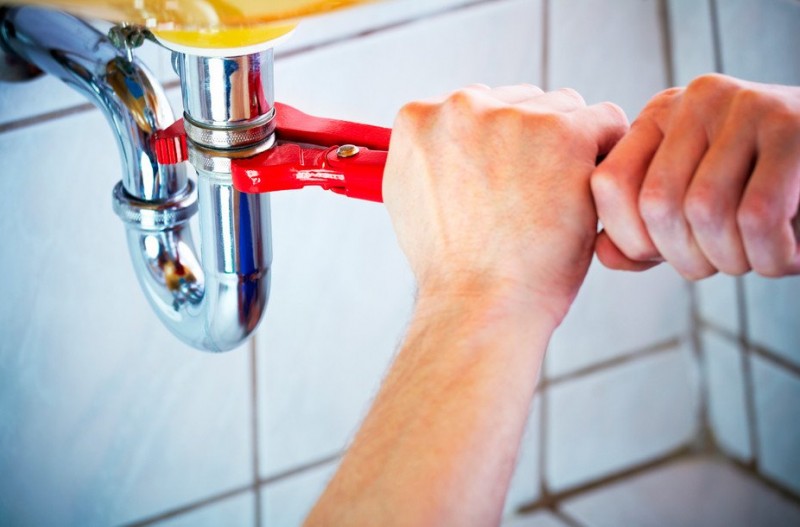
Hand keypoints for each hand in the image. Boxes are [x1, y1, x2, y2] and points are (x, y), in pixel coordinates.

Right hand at [383, 84, 627, 323]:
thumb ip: (431, 157)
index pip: (477, 106)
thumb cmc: (454, 267)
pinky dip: (606, 154)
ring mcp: (512, 117)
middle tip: (532, 197)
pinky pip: (606, 121)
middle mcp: (460, 106)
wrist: (480, 303)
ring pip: (563, 109)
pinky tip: (587, 192)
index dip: (498, 145)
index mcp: (419, 119)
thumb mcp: (412, 200)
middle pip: (520, 102)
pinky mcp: (564, 133)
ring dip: (569, 146)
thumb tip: (451, 143)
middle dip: (532, 142)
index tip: (505, 180)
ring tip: (555, 201)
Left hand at [591, 73, 799, 278]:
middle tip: (723, 264)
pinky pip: (758, 214)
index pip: (609, 184)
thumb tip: (604, 254)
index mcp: (659, 116)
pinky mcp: (793, 127)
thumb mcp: (692, 206)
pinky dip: (770, 256)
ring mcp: (745, 106)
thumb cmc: (763, 190)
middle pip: (656, 204)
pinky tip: (788, 256)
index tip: (668, 256)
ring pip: (705, 210)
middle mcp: (695, 101)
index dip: (631, 239)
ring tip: (757, 259)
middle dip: (685, 258)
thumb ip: (644, 234)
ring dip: (730, 259)